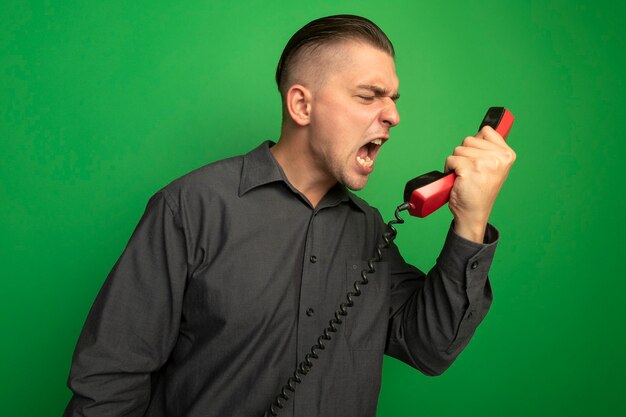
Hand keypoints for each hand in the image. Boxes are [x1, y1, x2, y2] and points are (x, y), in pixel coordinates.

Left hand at [444, 125, 515, 242]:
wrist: (473, 213)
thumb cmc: (479, 190)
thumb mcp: (493, 167)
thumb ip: (489, 149)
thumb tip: (482, 131)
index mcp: (507, 154)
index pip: (486, 131)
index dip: (476, 144)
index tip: (478, 160)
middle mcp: (499, 157)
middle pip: (469, 140)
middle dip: (465, 155)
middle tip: (471, 172)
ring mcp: (485, 163)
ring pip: (459, 149)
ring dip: (457, 162)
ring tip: (465, 176)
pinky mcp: (470, 169)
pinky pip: (451, 159)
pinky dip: (449, 169)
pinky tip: (458, 180)